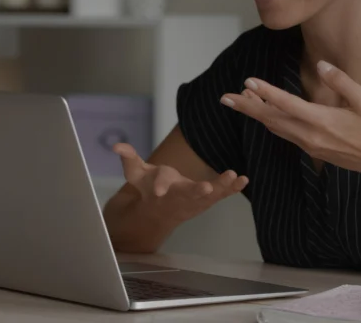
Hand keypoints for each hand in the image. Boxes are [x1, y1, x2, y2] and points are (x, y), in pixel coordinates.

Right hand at [112, 143, 247, 222]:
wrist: (159, 213)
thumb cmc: (148, 188)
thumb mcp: (135, 174)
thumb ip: (129, 158)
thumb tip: (117, 146)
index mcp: (161, 189)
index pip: (160, 185)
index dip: (160, 185)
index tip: (160, 190)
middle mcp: (179, 196)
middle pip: (189, 193)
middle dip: (197, 191)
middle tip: (207, 188)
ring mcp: (195, 200)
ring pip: (209, 196)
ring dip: (222, 187)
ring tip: (235, 177)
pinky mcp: (207, 199)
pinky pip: (221, 194)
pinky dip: (232, 188)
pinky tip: (243, 180)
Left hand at [220, 60, 360, 176]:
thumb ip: (340, 81)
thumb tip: (322, 65)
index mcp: (321, 120)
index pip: (287, 104)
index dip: (266, 93)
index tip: (248, 82)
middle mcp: (309, 135)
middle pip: (271, 119)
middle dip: (247, 108)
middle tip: (225, 98)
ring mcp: (309, 144)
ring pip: (275, 127)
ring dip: (257, 114)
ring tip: (240, 100)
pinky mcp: (311, 149)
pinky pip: (284, 134)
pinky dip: (271, 122)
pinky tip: (265, 114)